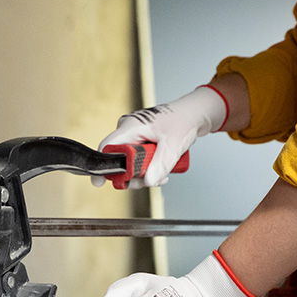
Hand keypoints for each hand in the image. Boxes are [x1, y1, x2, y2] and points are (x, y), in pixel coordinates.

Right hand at [93, 86, 227, 187]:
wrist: (195, 114)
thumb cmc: (183, 121)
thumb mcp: (172, 146)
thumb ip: (160, 165)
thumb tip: (148, 182)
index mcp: (130, 127)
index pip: (107, 147)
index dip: (103, 166)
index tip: (101, 183)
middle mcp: (129, 130)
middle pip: (119, 159)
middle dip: (134, 175)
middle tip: (150, 181)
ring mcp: (135, 135)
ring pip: (130, 162)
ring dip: (144, 174)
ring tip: (162, 176)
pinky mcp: (142, 140)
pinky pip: (138, 159)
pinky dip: (149, 168)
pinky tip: (162, 172)